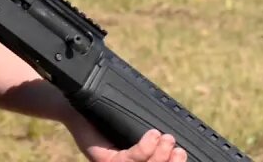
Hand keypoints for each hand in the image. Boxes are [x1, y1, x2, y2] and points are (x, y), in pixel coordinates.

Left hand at [67, 116, 186, 161]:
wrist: (80, 106)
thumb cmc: (109, 115)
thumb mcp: (135, 126)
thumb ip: (153, 135)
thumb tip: (176, 134)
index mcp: (135, 161)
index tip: (183, 153)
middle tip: (177, 148)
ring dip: (159, 154)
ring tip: (165, 137)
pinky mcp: (104, 161)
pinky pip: (129, 159)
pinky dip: (144, 148)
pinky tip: (152, 135)